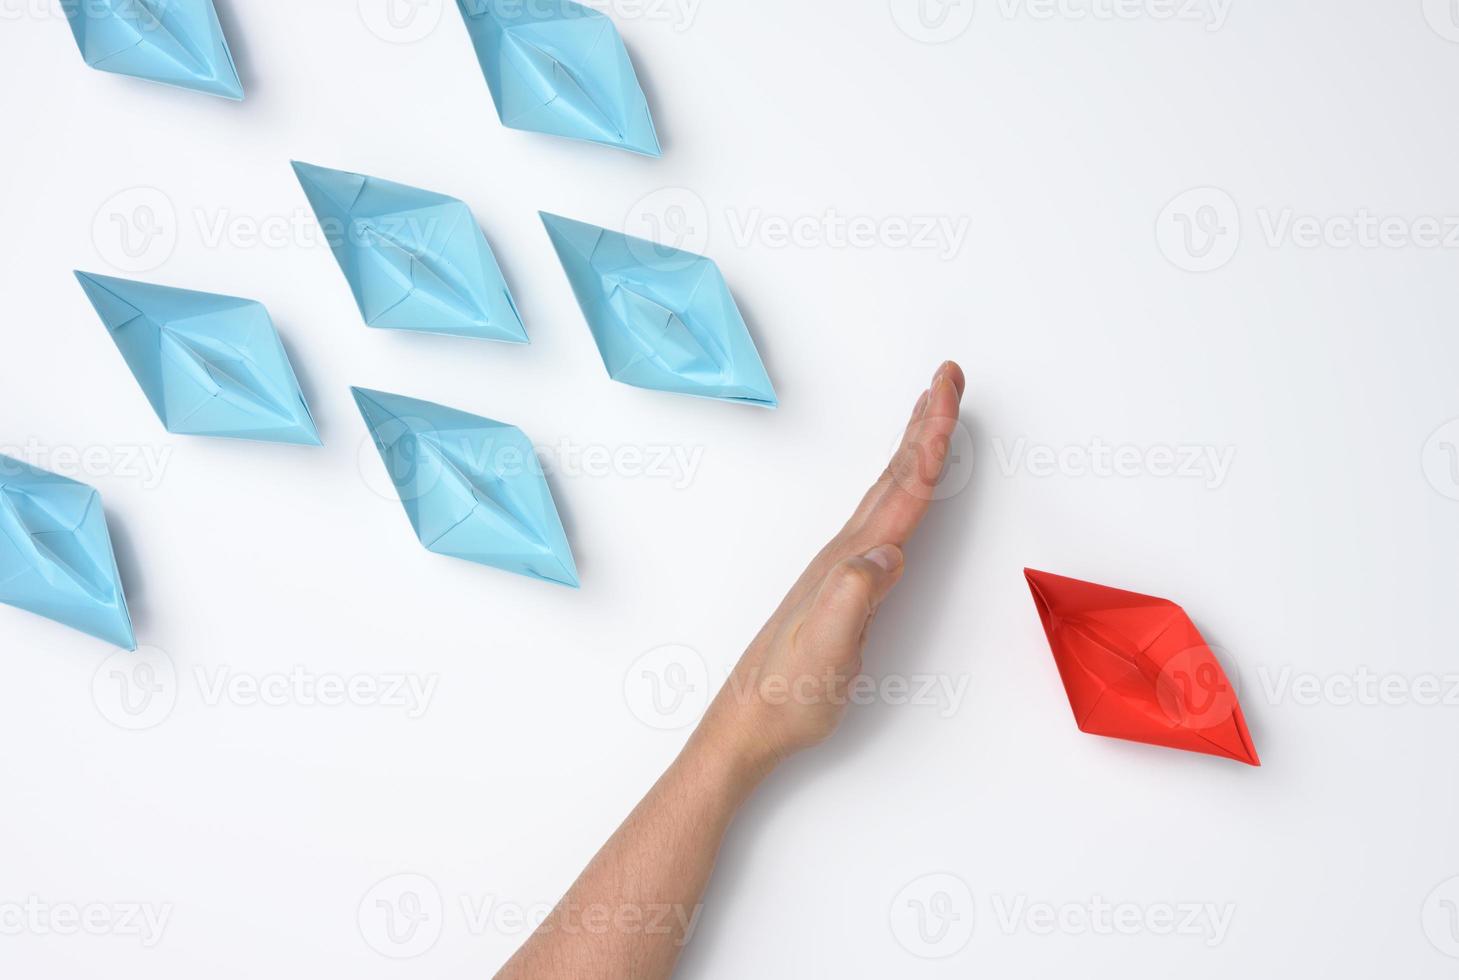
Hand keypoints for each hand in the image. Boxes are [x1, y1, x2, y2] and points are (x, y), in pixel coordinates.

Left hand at [700, 361, 966, 770]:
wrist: (750, 722)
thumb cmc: (789, 694)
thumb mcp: (827, 651)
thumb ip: (854, 598)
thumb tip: (889, 553)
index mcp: (851, 561)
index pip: (903, 490)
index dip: (931, 438)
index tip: (948, 389)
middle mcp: (846, 554)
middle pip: (895, 476)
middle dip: (926, 423)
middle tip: (947, 377)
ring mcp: (843, 569)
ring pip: (888, 494)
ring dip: (914, 450)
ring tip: (931, 416)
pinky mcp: (844, 588)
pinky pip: (884, 523)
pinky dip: (903, 493)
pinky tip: (904, 495)